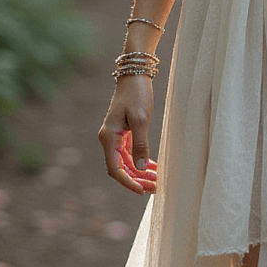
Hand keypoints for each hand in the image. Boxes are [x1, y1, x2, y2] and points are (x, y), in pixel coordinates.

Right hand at [99, 78, 156, 195]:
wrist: (134, 76)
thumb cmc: (137, 94)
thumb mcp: (141, 119)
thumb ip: (140, 145)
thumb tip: (140, 168)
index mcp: (109, 137)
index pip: (115, 168)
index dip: (128, 182)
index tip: (142, 191)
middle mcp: (109, 139)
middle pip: (121, 168)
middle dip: (137, 180)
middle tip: (155, 187)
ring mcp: (115, 137)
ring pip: (127, 163)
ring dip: (140, 173)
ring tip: (157, 180)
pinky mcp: (123, 134)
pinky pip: (130, 154)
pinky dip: (141, 162)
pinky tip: (153, 168)